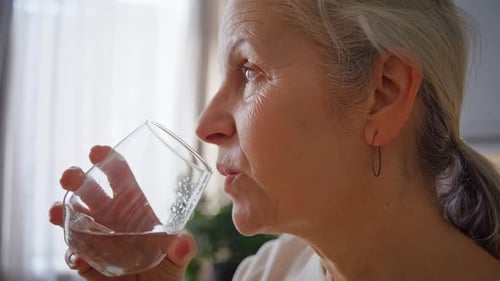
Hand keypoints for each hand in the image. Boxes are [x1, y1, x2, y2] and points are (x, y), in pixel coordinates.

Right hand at [49, 145, 196, 279]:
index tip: (97, 151)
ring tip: (56, 211)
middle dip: (77, 180)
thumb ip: (182, 249)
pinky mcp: (87, 262)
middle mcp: (110, 218)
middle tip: (70, 177)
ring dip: (62, 213)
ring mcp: (96, 239)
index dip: (108, 161)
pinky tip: (78, 259)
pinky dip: (73, 256)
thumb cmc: (166, 270)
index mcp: (133, 207)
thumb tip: (184, 242)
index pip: (119, 177)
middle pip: (89, 192)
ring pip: (72, 219)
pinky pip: (75, 255)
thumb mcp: (178, 258)